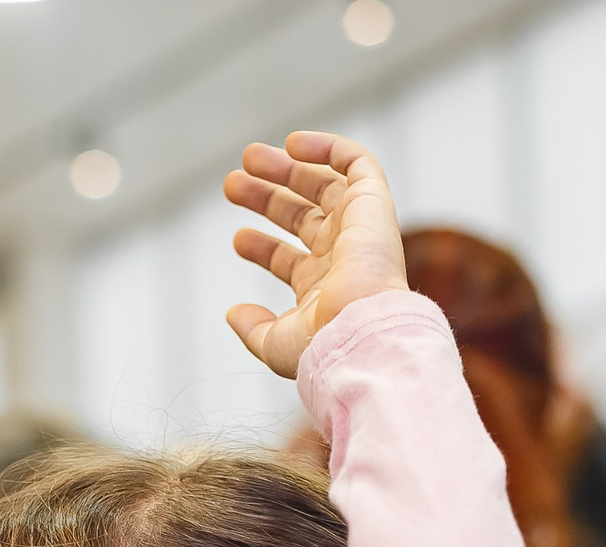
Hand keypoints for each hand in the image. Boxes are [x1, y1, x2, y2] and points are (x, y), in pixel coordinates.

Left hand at [222, 131, 408, 378]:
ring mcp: (359, 228)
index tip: (237, 239)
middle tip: (232, 183)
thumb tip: (233, 314)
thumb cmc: (321, 344)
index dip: (263, 248)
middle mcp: (343, 256)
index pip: (291, 260)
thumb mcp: (275, 343)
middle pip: (303, 216)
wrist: (358, 329)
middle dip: (267, 197)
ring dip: (287, 168)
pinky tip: (292, 144)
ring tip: (248, 157)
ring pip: (324, 185)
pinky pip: (356, 162)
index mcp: (324, 289)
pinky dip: (327, 147)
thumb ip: (254, 330)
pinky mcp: (372, 203)